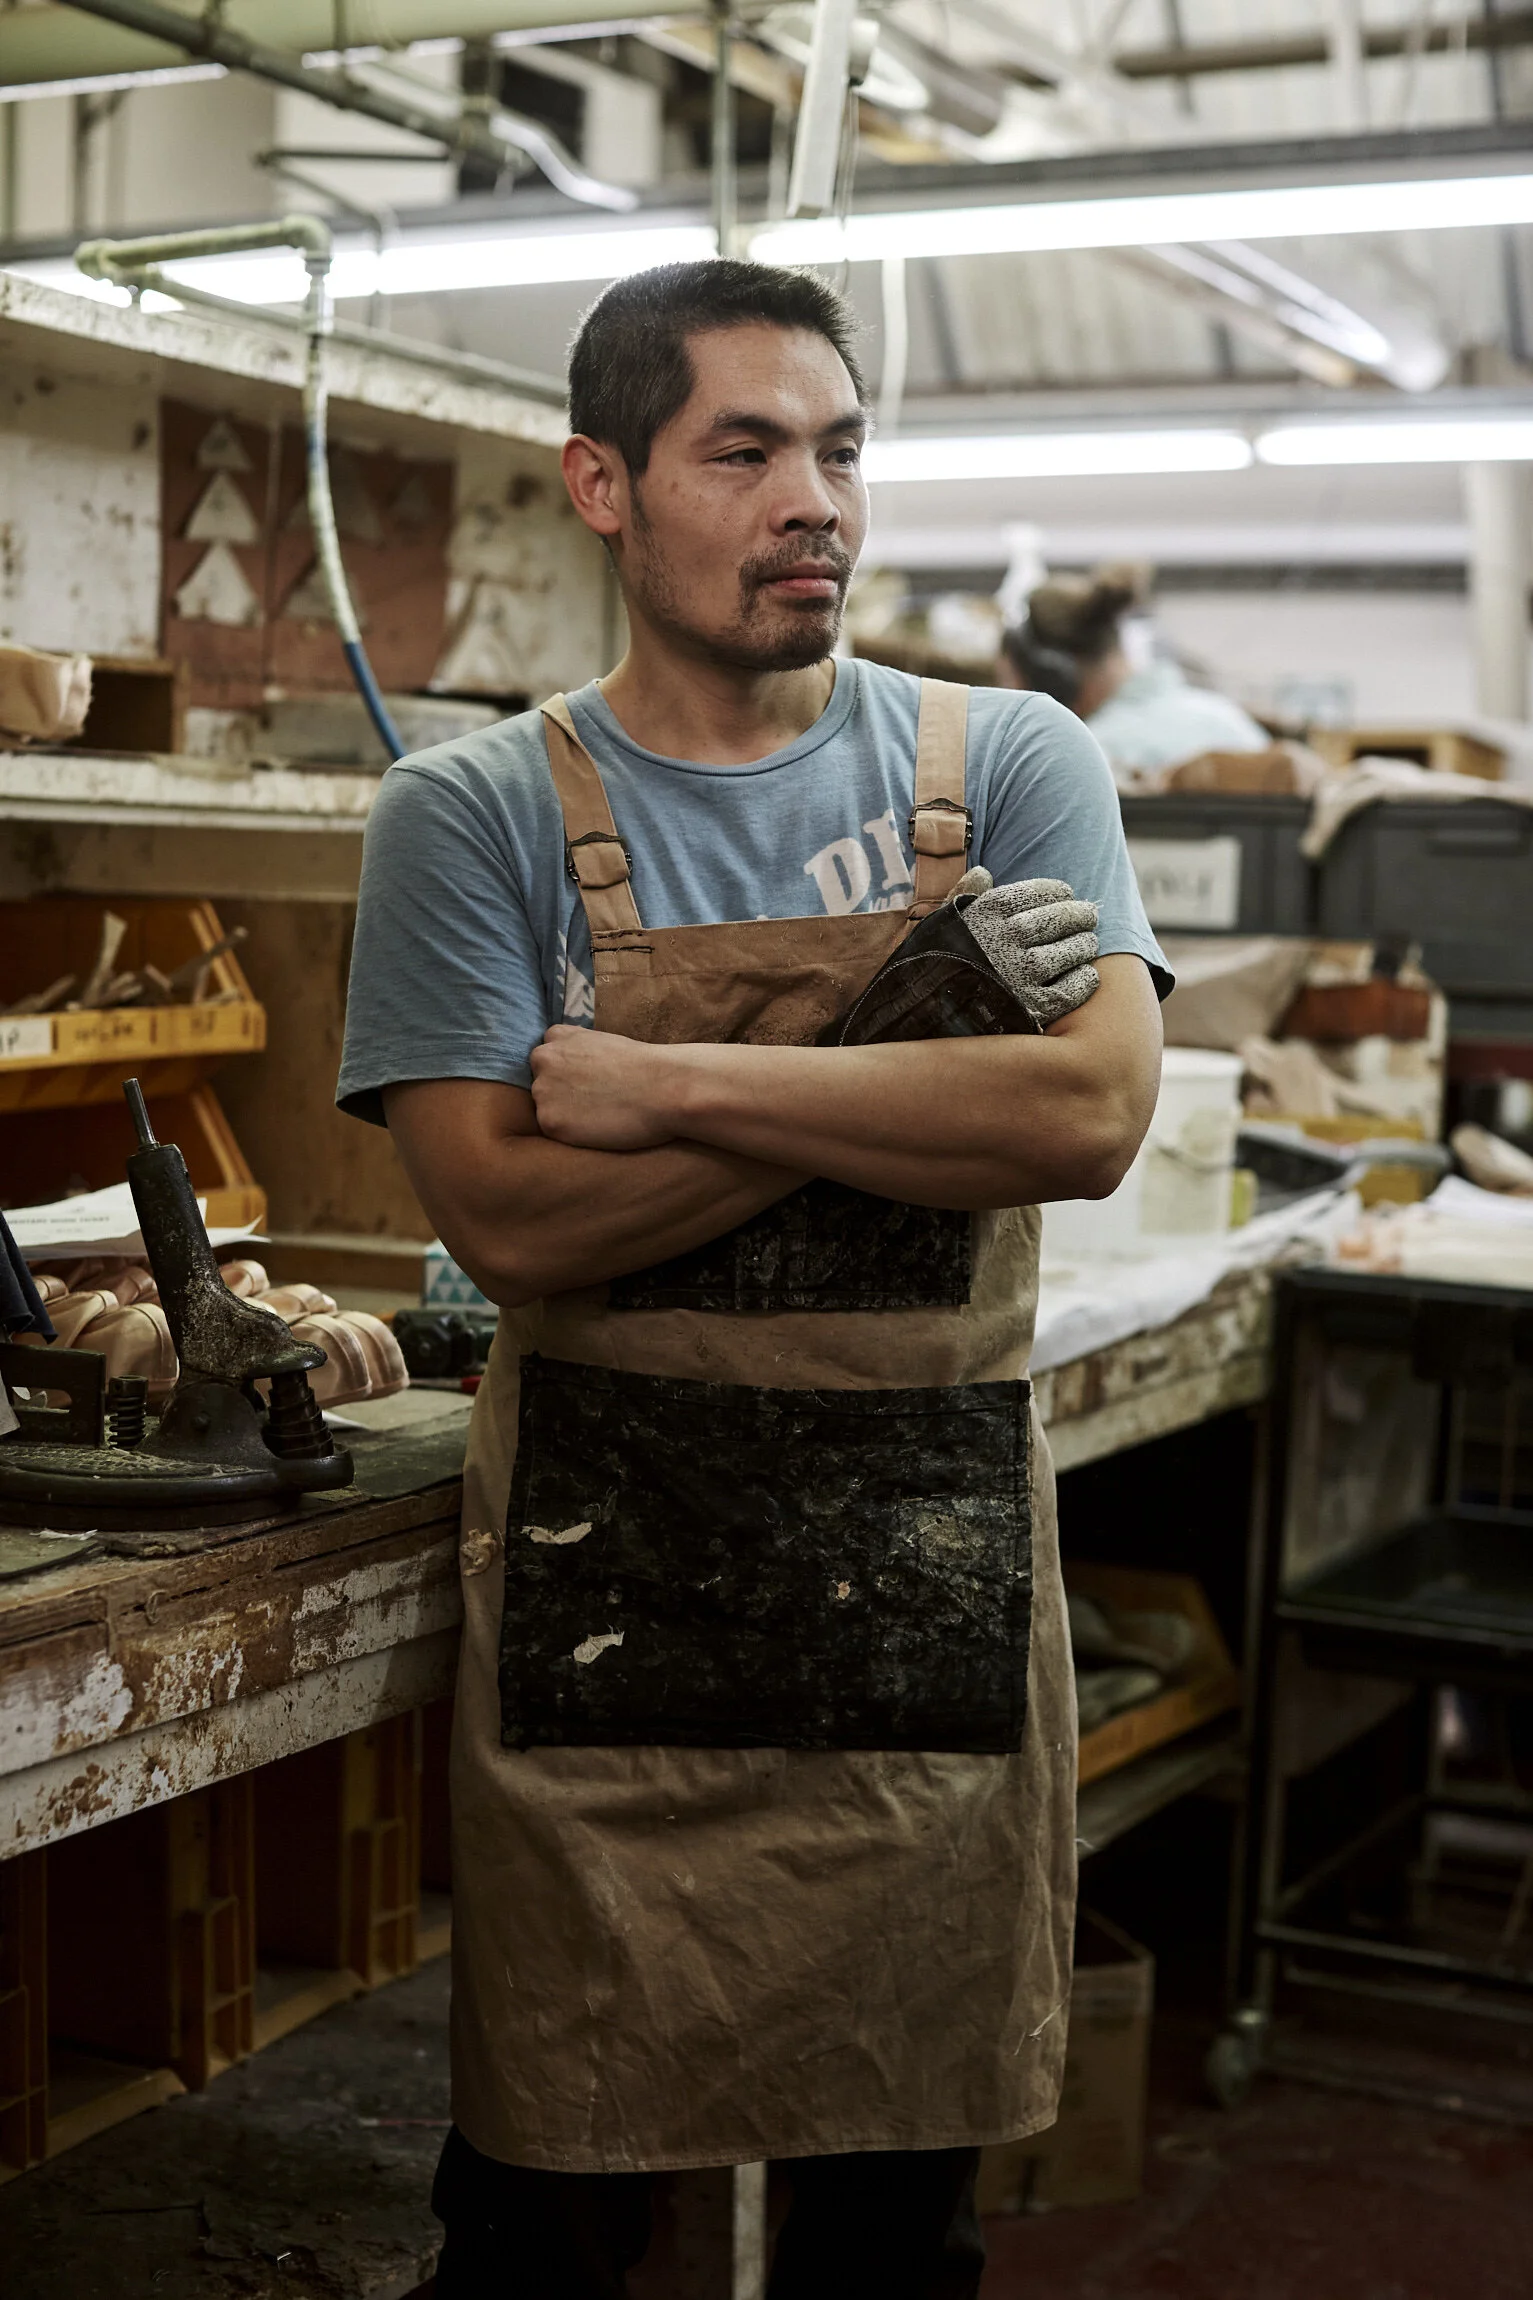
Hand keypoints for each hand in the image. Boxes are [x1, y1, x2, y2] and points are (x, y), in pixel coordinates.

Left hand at [529, 1025, 682, 1150]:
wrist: (663, 1088)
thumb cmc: (644, 1067)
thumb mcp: (603, 1043)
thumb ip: (578, 1053)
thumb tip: (571, 1071)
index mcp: (556, 1036)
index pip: (546, 1059)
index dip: (567, 1075)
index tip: (588, 1083)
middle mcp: (542, 1060)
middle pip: (541, 1084)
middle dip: (561, 1095)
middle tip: (594, 1103)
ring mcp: (542, 1090)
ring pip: (545, 1109)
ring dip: (565, 1115)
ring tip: (599, 1115)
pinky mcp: (549, 1121)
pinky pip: (554, 1132)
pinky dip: (571, 1134)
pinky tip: (597, 1127)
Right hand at [950, 868, 1099, 1028]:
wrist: (922, 1012)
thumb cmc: (934, 962)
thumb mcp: (942, 922)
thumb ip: (964, 895)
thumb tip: (983, 872)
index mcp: (989, 912)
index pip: (1038, 892)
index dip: (1058, 892)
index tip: (1067, 894)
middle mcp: (1009, 938)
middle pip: (1059, 919)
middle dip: (1079, 915)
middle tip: (1090, 915)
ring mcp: (1022, 973)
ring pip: (1070, 952)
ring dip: (1084, 946)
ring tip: (1088, 943)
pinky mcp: (1033, 1006)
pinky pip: (1072, 988)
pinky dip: (1085, 980)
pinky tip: (1087, 975)